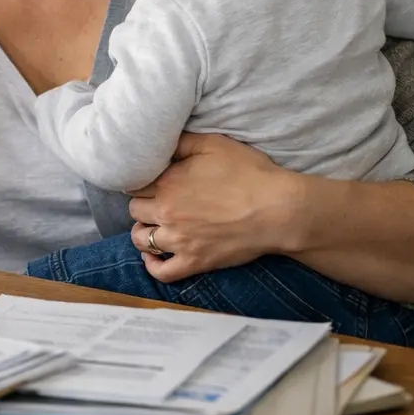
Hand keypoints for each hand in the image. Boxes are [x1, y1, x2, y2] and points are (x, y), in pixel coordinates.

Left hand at [126, 133, 303, 281]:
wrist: (278, 209)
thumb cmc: (249, 173)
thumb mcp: (212, 144)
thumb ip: (181, 142)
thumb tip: (160, 142)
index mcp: (167, 183)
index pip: (134, 184)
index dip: (141, 181)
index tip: (151, 182)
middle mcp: (167, 212)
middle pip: (135, 210)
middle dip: (143, 204)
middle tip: (155, 202)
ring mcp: (180, 240)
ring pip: (141, 240)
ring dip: (143, 232)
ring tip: (153, 226)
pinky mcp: (196, 261)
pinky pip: (162, 272)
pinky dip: (152, 266)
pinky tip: (153, 257)